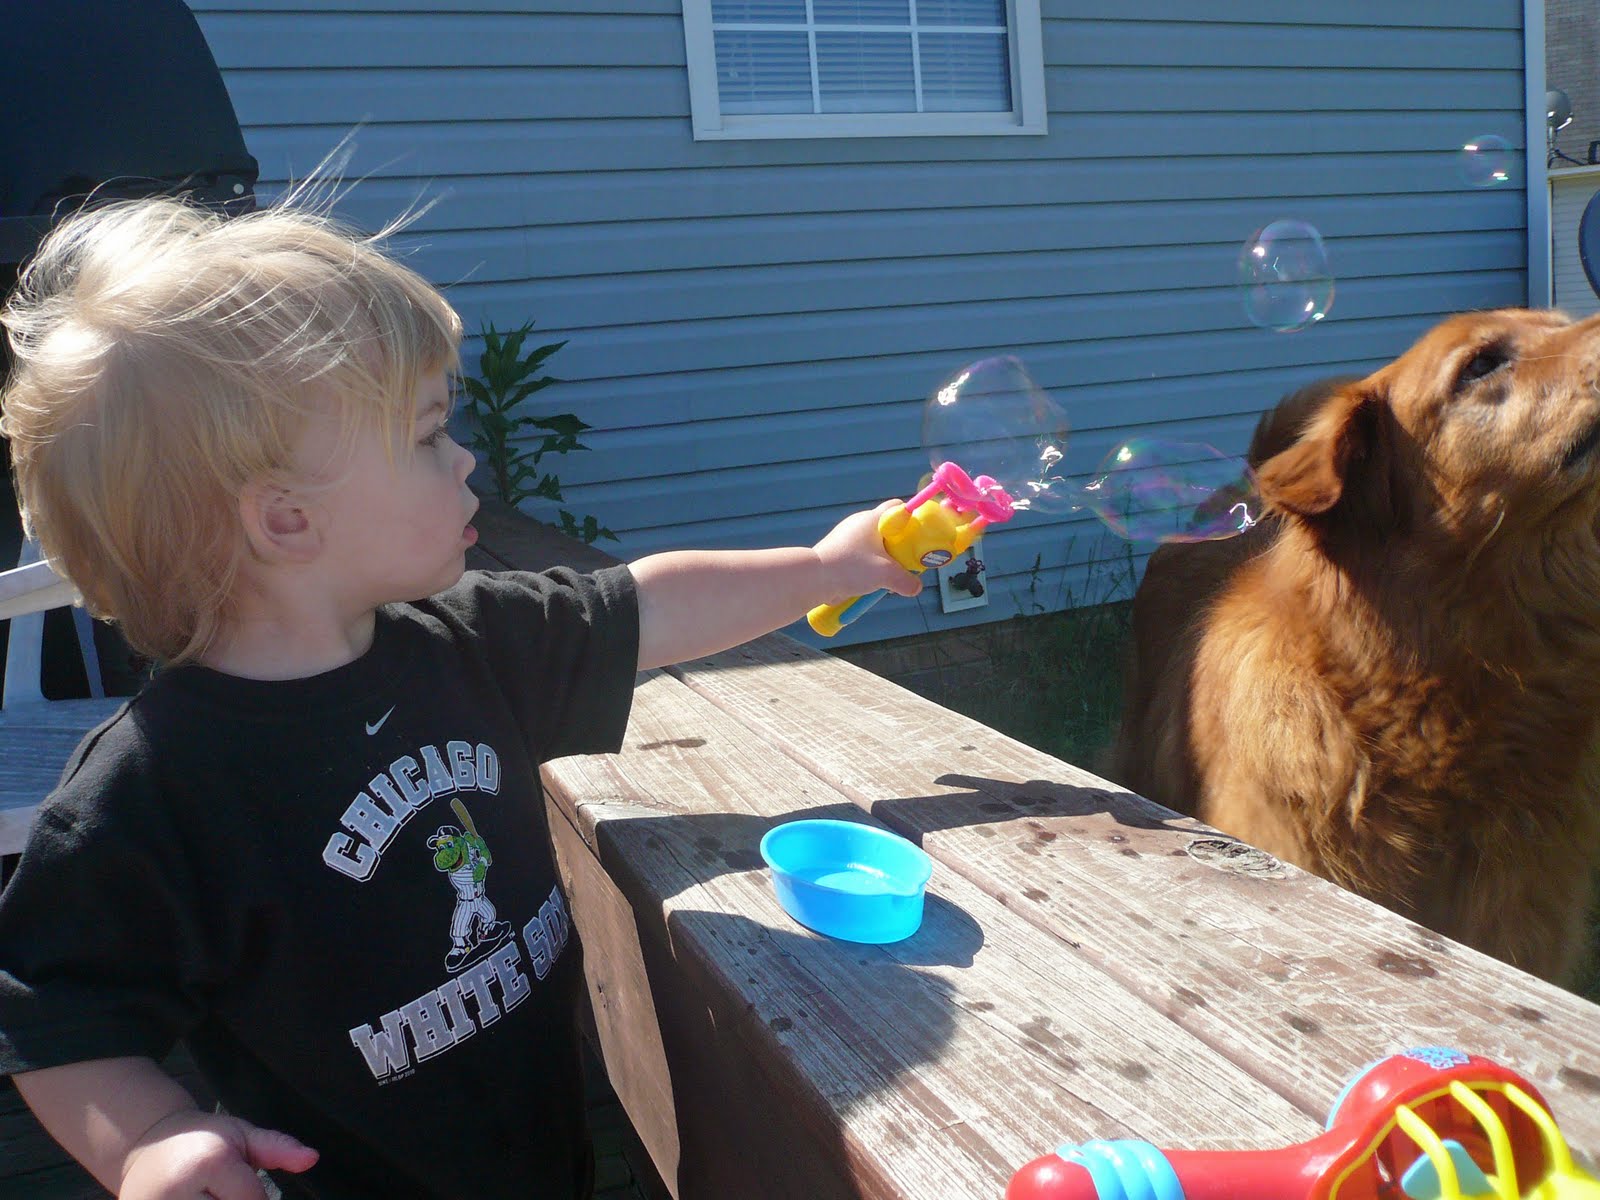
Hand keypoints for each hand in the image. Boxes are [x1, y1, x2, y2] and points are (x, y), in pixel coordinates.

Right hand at [119, 1110, 317, 1199]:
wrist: (147, 1144)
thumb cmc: (201, 1140)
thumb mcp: (241, 1134)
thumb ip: (278, 1147)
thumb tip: (311, 1159)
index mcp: (210, 1162)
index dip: (259, 1198)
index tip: (247, 1189)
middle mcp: (179, 1191)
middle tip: (226, 1190)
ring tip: (213, 1193)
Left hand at [812, 501, 923, 602]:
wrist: (814, 577)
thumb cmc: (850, 567)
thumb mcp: (885, 575)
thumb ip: (905, 580)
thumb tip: (916, 588)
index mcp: (872, 519)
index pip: (898, 507)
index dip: (912, 519)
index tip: (919, 536)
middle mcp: (859, 523)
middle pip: (888, 529)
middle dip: (900, 546)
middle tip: (907, 562)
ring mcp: (846, 536)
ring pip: (874, 544)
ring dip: (884, 560)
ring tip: (888, 577)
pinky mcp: (839, 550)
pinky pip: (861, 555)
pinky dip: (869, 566)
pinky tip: (871, 582)